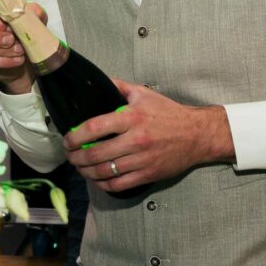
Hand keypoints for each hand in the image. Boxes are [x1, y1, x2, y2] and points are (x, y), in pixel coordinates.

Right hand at [0, 0, 44, 92]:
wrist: (24, 57)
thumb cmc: (24, 34)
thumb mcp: (33, 20)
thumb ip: (32, 12)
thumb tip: (27, 10)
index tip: (9, 27)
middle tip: (11, 40)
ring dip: (0, 50)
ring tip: (19, 51)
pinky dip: (1, 61)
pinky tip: (15, 60)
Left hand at [62, 79, 234, 191]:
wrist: (197, 134)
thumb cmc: (169, 113)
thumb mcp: (144, 94)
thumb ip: (118, 87)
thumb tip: (98, 81)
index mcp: (132, 118)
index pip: (94, 128)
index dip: (75, 136)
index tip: (68, 140)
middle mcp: (136, 140)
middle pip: (95, 154)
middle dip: (76, 157)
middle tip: (70, 156)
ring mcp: (142, 159)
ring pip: (105, 171)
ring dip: (86, 172)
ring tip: (80, 167)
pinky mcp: (148, 174)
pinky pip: (119, 184)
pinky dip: (103, 184)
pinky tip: (97, 179)